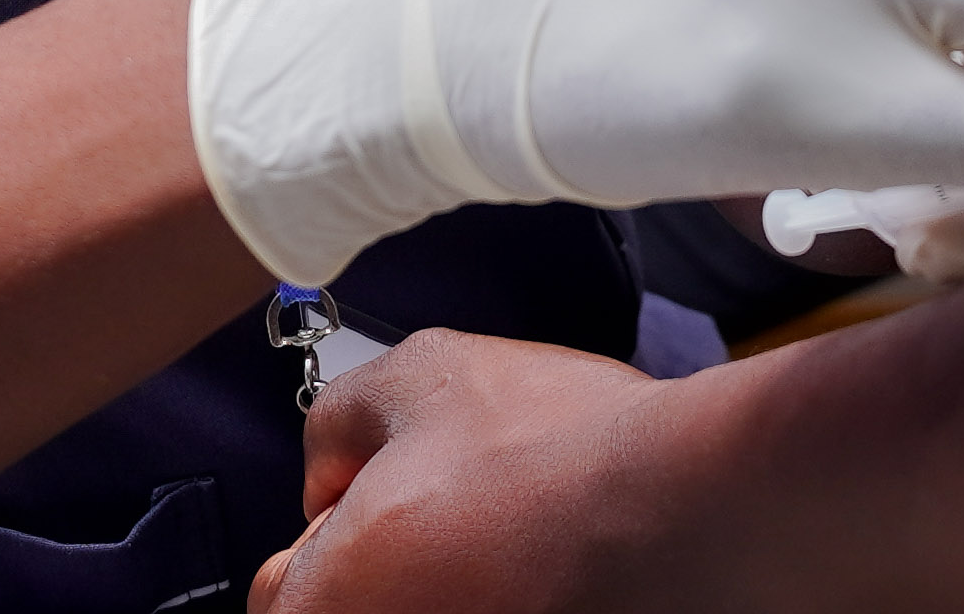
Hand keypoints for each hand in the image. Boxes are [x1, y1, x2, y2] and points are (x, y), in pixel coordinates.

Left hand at [255, 333, 672, 613]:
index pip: (277, 597)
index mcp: (329, 604)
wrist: (686, 501)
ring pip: (426, 608)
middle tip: (445, 516)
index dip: (322, 540)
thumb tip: (329, 466)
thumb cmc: (553, 446)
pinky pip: (490, 608)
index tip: (367, 509)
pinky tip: (542, 563)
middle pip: (347, 611)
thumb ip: (336, 419)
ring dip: (446, 581)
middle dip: (383, 568)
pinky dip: (504, 591)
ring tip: (504, 533)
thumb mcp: (418, 373)